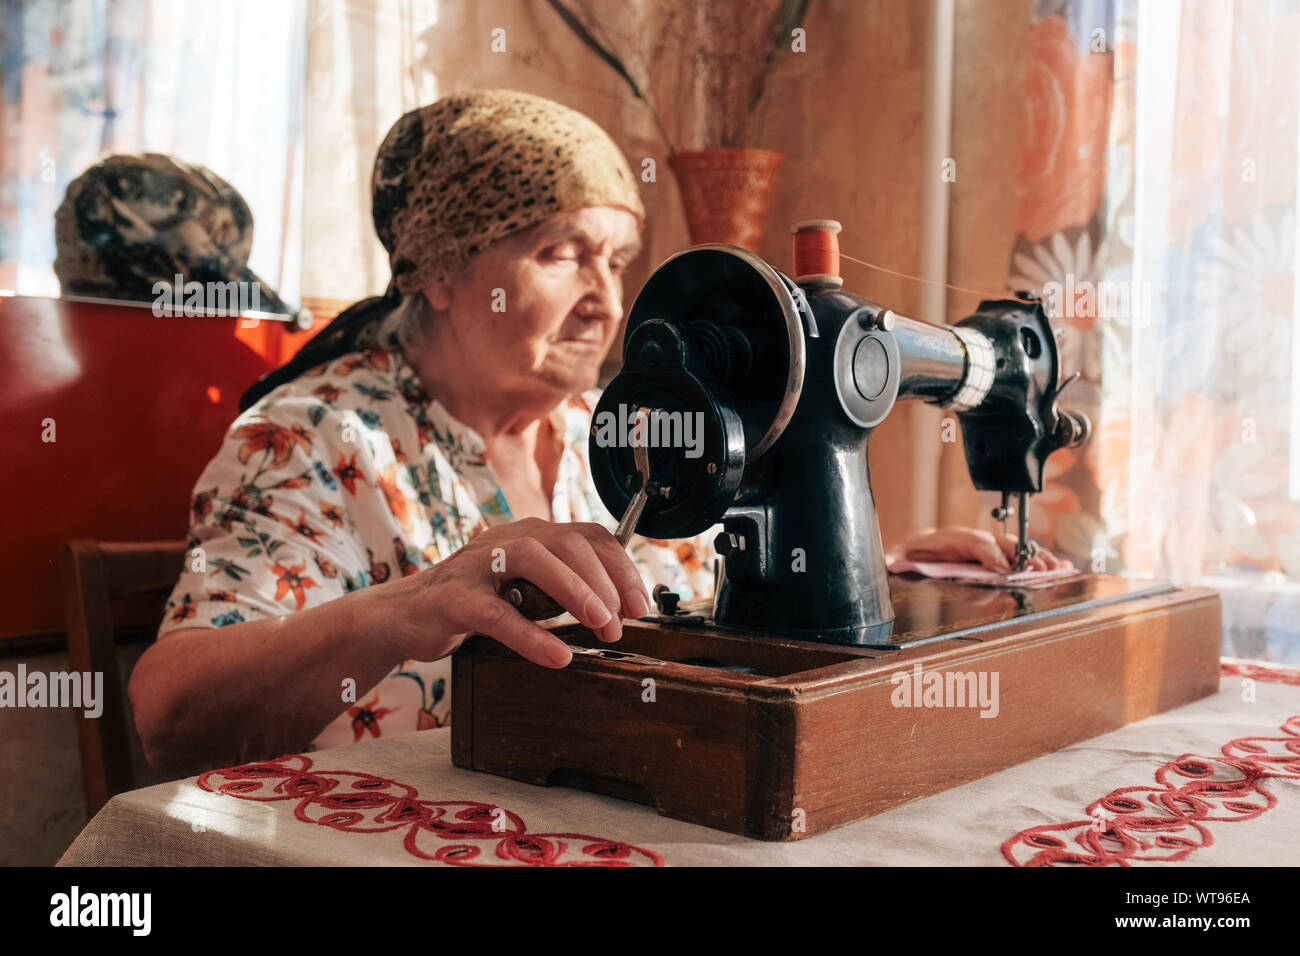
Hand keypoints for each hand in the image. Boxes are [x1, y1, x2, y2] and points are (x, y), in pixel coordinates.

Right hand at [378, 518, 651, 668]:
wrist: (404, 616)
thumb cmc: (472, 602)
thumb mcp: (525, 591)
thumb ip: (562, 591)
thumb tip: (616, 611)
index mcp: (531, 534)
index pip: (589, 536)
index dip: (621, 567)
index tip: (639, 604)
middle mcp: (508, 540)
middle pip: (569, 544)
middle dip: (605, 583)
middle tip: (621, 624)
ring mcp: (478, 565)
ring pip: (535, 562)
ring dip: (576, 593)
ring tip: (601, 625)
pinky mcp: (454, 598)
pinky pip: (497, 614)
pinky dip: (531, 636)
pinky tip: (556, 655)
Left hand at [898, 525, 1066, 572]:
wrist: (914, 548)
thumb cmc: (910, 554)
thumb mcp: (898, 556)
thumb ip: (894, 559)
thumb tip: (887, 561)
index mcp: (948, 537)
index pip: (973, 540)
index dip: (988, 552)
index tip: (1001, 568)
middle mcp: (971, 539)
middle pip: (1001, 542)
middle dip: (1021, 554)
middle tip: (1038, 568)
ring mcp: (984, 545)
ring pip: (1014, 548)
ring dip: (1036, 557)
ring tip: (1056, 568)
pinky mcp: (994, 553)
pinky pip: (1019, 555)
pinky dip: (1039, 559)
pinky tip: (1060, 566)